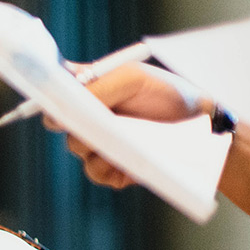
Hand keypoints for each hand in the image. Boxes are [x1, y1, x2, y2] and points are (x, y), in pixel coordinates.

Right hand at [48, 63, 209, 189]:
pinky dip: (108, 166)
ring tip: (125, 139)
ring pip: (77, 148)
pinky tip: (129, 160)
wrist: (200, 126)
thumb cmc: (168, 93)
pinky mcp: (110, 168)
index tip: (54, 105)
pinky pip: (94, 171)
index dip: (49, 99)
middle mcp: (90, 116)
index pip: (55, 92)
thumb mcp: (132, 78)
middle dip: (73, 123)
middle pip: (60, 124)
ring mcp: (99, 143)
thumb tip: (64, 108)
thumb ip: (96, 88)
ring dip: (96, 144)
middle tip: (91, 123)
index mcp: (90, 88)